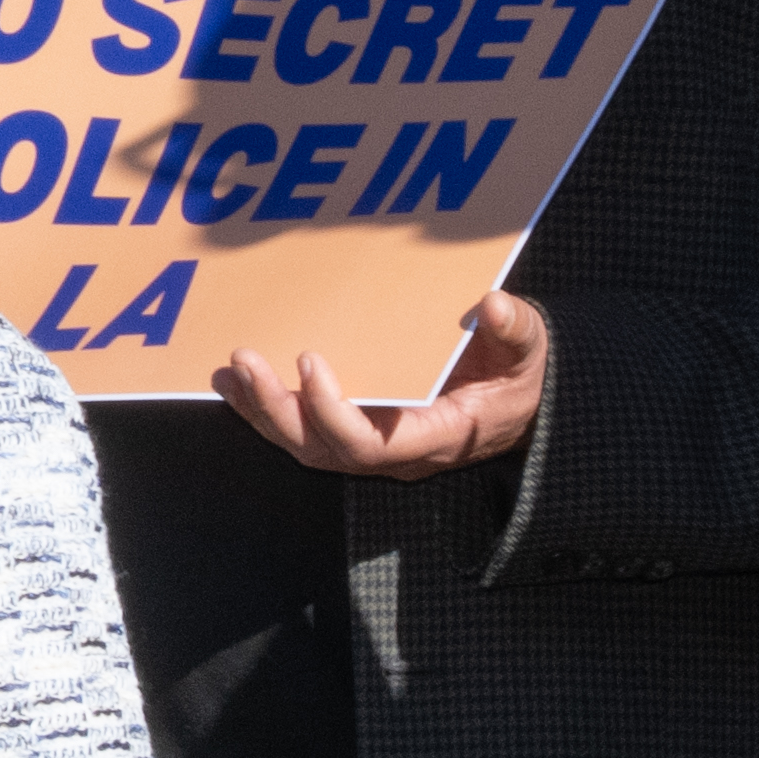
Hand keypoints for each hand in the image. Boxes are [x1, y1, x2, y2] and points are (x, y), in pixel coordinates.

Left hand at [211, 284, 544, 476]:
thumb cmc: (519, 378)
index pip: (370, 444)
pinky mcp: (354, 432)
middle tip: (246, 361)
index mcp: (433, 437)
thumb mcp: (530, 354)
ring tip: (229, 372)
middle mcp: (393, 452)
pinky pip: (301, 430)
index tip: (309, 361)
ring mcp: (370, 446)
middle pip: (320, 448)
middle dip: (277, 409)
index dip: (333, 411)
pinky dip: (265, 407)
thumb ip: (516, 331)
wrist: (518, 404)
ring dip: (260, 409)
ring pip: (302, 443)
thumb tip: (493, 305)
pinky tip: (235, 381)